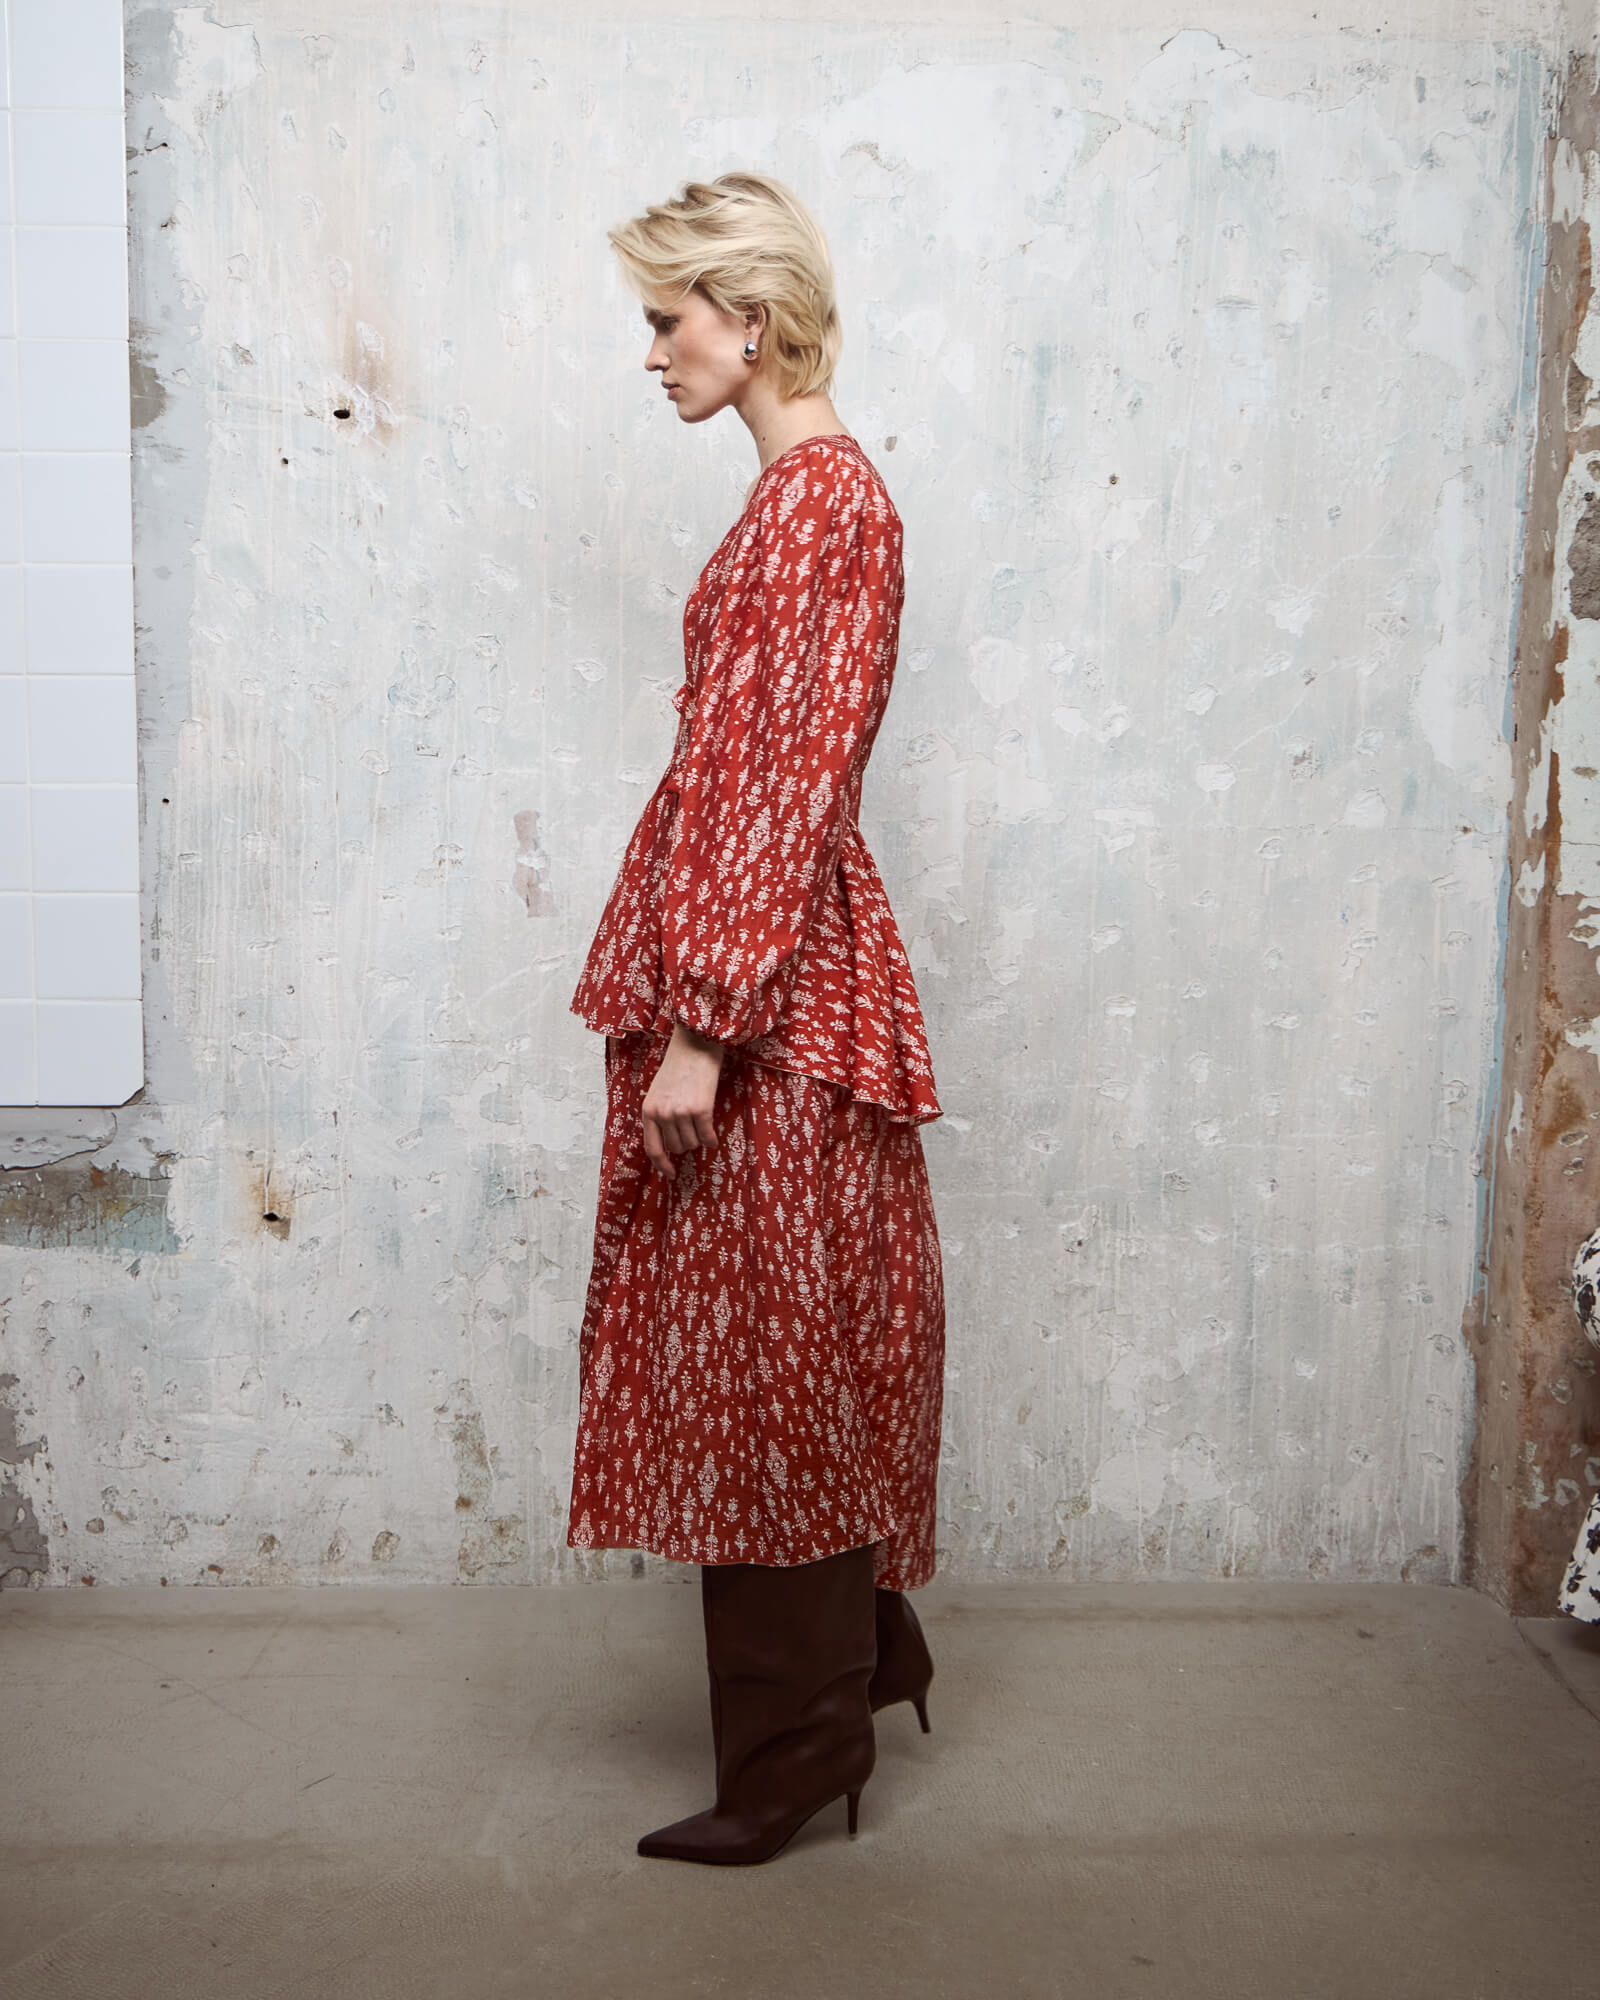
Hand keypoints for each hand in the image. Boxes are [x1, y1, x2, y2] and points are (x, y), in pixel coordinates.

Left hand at [642, 1024, 725, 1179]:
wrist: (695, 1045)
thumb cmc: (678, 1067)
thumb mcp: (658, 1092)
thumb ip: (659, 1115)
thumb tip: (670, 1144)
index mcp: (648, 1110)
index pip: (652, 1147)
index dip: (662, 1165)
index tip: (671, 1174)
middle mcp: (662, 1114)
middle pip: (676, 1147)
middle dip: (686, 1143)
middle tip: (693, 1129)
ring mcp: (681, 1113)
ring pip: (692, 1143)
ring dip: (699, 1138)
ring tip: (702, 1122)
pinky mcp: (701, 1109)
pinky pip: (707, 1136)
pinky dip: (711, 1138)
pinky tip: (713, 1135)